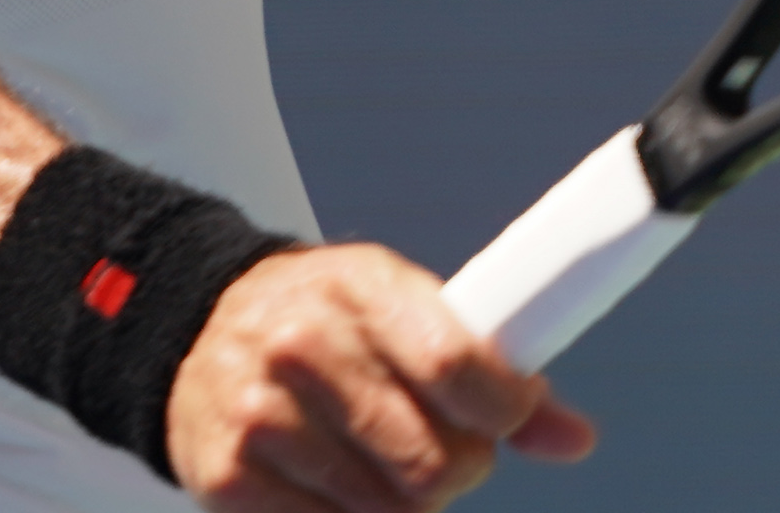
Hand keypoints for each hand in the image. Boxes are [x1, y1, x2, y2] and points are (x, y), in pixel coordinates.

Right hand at [166, 245, 596, 510]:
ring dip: (404, 502)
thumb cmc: (332, 320)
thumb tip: (574, 439)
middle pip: (432, 460)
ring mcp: (261, 413)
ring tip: (381, 460)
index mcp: (360, 289)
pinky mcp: (228, 475)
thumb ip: (492, 372)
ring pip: (389, 510)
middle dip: (458, 469)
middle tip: (439, 449)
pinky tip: (335, 480)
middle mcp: (304, 344)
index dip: (504, 409)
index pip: (455, 365)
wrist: (205, 324)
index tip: (510, 418)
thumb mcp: (408, 311)